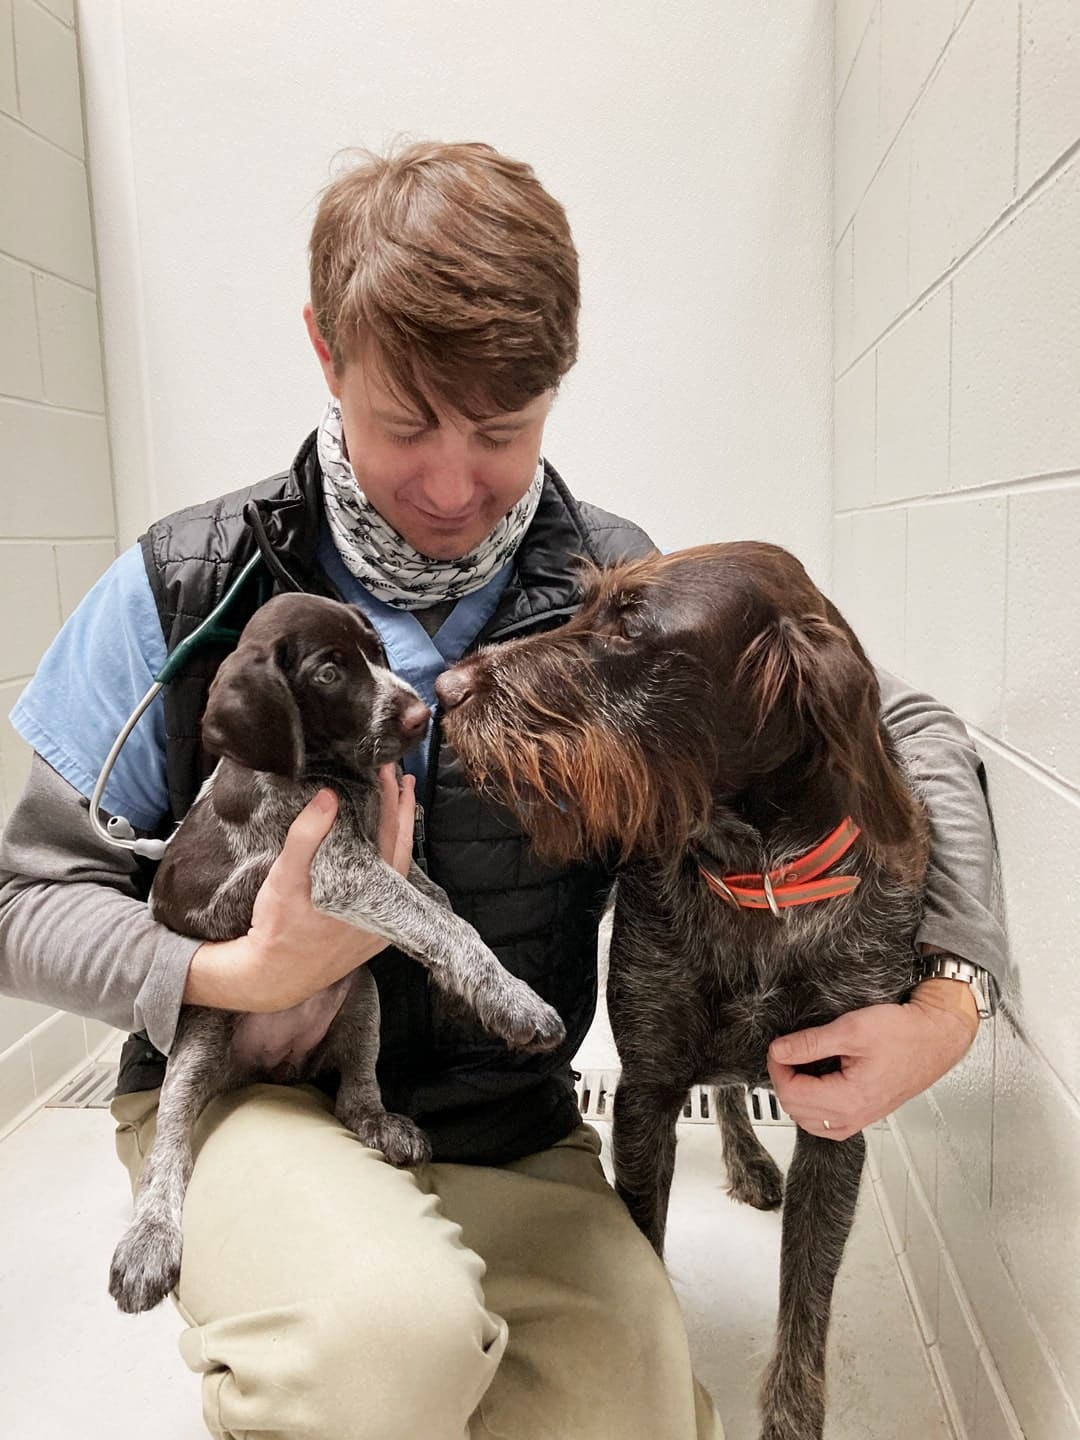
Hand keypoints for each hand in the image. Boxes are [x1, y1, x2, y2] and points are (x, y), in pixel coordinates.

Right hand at [184, 766, 415, 1011]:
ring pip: (398, 869)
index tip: (387, 772)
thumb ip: (307, 836)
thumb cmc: (277, 929)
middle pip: (402, 849)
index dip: (391, 800)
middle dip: (402, 811)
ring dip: (397, 835)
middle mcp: (382, 909)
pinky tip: (381, 849)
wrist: (273, 978)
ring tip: (395, 806)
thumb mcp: (286, 878)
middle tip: (400, 779)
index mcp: (369, 892)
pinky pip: (388, 889)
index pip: (391, 835)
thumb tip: (329, 798)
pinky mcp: (371, 932)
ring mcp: (379, 922)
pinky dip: (388, 862)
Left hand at [766, 980, 978, 1140]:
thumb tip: (780, 1051)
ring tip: (800, 1065)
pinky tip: (816, 1081)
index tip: (779, 1047)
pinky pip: (827, 1121)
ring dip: (797, 1093)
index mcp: (849, 1099)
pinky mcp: (865, 1113)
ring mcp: (860, 1118)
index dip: (777, 1067)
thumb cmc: (905, 1033)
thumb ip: (810, 1043)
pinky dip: (814, 1104)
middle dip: (784, 1079)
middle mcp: (854, 1116)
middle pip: (796, 1110)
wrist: (936, 1037)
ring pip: (809, 1120)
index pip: (792, 1094)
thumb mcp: (851, 1029)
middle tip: (787, 1052)